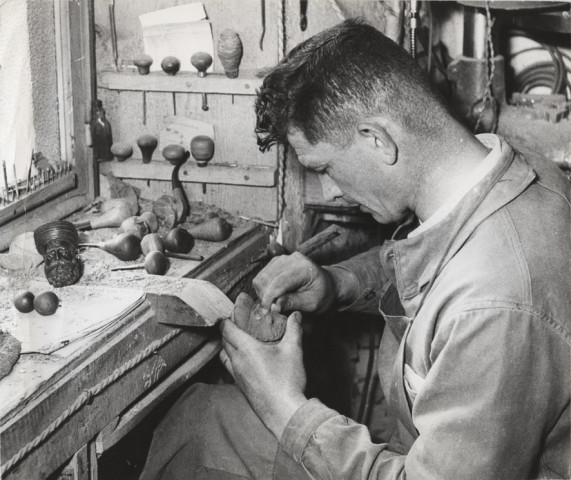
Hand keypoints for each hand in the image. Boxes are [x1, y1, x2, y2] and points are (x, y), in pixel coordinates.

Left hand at [220, 311, 306, 438]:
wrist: (284, 412)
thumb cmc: (287, 380)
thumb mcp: (293, 350)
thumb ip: (294, 329)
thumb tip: (295, 315)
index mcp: (246, 349)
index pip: (227, 329)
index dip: (228, 319)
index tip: (233, 312)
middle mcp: (237, 361)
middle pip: (224, 341)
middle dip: (228, 330)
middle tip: (239, 323)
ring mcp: (237, 376)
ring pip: (224, 356)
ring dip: (228, 346)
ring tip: (241, 341)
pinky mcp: (241, 387)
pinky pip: (230, 368)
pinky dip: (233, 360)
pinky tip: (246, 360)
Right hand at [253, 252, 335, 312]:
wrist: (327, 284)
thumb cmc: (322, 295)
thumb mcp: (312, 304)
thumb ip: (293, 303)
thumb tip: (274, 307)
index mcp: (304, 269)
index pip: (279, 282)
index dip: (269, 298)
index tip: (266, 312)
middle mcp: (292, 259)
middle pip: (267, 278)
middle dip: (266, 296)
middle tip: (272, 309)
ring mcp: (283, 258)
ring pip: (262, 276)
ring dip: (263, 292)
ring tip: (274, 302)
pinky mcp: (277, 261)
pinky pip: (262, 275)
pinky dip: (264, 287)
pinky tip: (273, 295)